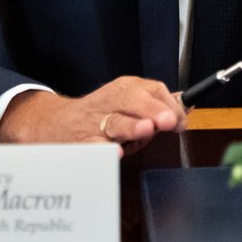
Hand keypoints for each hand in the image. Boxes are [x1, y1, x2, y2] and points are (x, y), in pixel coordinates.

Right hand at [0, 76, 184, 145]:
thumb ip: (156, 105)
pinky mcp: (82, 142)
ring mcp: (95, 122)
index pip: (152, 90)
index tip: (180, 122)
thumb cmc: (99, 115)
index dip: (170, 106)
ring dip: (131, 126)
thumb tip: (186, 105)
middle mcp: (110, 101)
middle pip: (133, 100)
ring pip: (115, 122)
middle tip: (167, 121)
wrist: (54, 124)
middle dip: (152, 110)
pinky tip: (114, 153)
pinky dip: (104, 149)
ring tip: (145, 130)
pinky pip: (94, 146)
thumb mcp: (128, 102)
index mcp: (125, 89)